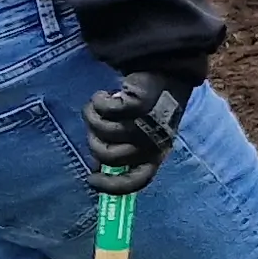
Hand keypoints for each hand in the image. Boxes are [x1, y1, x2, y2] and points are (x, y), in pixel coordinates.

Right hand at [83, 73, 191, 193]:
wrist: (167, 73)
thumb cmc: (150, 108)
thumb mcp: (142, 135)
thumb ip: (123, 150)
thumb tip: (97, 165)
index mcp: (156, 154)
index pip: (136, 181)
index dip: (110, 185)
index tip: (91, 179)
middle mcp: (152, 144)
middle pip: (108, 157)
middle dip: (94, 141)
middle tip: (95, 125)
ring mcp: (145, 125)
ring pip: (102, 132)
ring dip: (93, 117)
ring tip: (98, 105)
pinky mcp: (136, 105)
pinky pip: (103, 110)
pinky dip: (97, 101)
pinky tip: (103, 95)